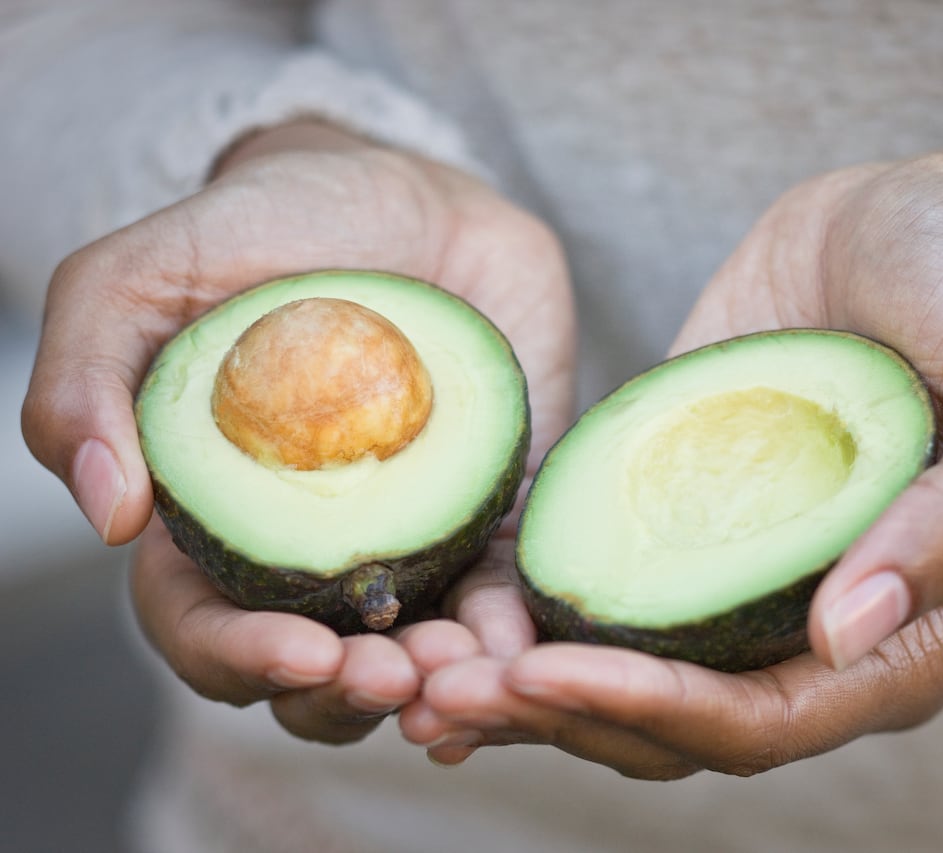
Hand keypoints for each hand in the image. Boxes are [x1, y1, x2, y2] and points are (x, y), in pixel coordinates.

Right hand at [22, 122, 574, 742]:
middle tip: (398, 676)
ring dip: (441, 685)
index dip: (244, 661)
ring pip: (416, 660)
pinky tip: (527, 650)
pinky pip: (507, 598)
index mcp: (213, 526)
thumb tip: (110, 516)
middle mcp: (309, 555)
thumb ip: (83, 385)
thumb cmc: (266, 230)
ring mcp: (409, 543)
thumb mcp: (139, 278)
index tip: (306, 654)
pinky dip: (515, 637)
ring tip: (473, 669)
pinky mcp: (496, 517)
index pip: (206, 633)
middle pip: (316, 676)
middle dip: (353, 695)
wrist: (407, 197)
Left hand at [400, 153, 942, 773]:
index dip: (656, 713)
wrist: (917, 214)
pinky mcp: (674, 520)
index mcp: (904, 641)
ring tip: (411, 670)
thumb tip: (845, 635)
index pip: (766, 720)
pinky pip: (593, 592)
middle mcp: (813, 635)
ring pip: (619, 675)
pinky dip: (520, 615)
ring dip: (519, 689)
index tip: (546, 678)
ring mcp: (734, 582)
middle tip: (438, 695)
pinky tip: (440, 610)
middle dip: (561, 718)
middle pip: (674, 723)